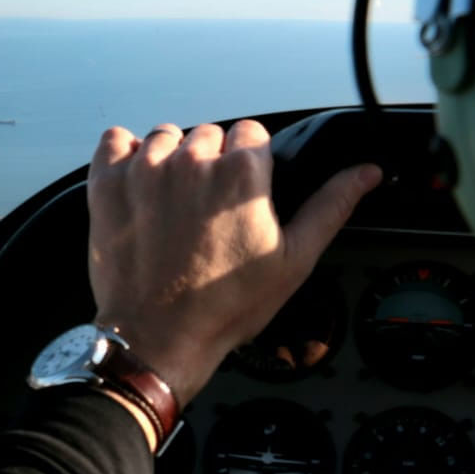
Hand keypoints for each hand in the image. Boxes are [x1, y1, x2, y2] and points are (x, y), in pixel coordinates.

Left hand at [87, 120, 380, 402]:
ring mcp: (144, 168)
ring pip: (165, 137)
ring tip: (173, 206)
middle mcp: (191, 160)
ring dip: (171, 160)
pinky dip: (124, 156)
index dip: (252, 165)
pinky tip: (137, 188)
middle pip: (210, 136)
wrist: (158, 338)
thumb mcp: (293, 259)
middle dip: (213, 164)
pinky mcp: (106, 182)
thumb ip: (331, 206)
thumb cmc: (228, 305)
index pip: (252, 135)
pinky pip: (115, 141)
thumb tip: (368, 171)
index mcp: (241, 173)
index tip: (244, 197)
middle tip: (209, 212)